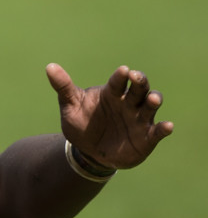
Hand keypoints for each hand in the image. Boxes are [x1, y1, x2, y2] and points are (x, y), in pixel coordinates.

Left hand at [46, 63, 173, 169]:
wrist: (87, 151)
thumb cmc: (81, 123)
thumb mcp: (70, 106)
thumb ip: (63, 87)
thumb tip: (49, 66)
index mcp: (111, 93)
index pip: (118, 82)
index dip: (121, 76)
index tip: (123, 71)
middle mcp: (128, 103)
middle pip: (139, 88)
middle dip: (140, 82)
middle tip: (136, 77)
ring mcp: (138, 119)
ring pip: (150, 106)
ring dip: (153, 101)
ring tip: (152, 99)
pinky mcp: (146, 137)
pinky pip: (157, 131)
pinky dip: (163, 129)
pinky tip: (167, 126)